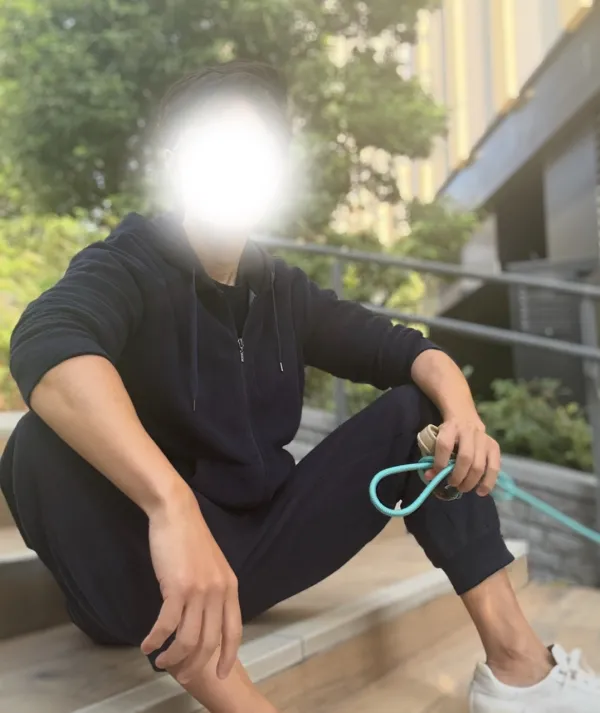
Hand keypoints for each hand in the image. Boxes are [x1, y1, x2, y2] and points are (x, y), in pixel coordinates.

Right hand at [141, 488, 241, 681]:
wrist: (176, 513)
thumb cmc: (190, 539)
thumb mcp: (212, 567)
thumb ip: (213, 592)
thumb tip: (204, 620)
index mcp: (230, 587)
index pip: (234, 631)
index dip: (228, 656)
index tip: (221, 674)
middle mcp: (219, 592)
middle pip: (210, 642)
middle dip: (195, 665)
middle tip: (180, 675)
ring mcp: (199, 591)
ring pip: (188, 640)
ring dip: (173, 657)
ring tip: (160, 662)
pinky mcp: (177, 588)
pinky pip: (166, 626)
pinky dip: (156, 640)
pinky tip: (147, 644)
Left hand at [424, 416, 499, 495]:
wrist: (466, 419)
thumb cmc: (449, 434)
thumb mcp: (437, 439)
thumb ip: (432, 457)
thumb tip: (430, 477)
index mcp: (451, 428)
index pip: (445, 445)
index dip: (440, 462)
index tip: (437, 473)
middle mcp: (469, 432)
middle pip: (465, 458)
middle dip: (458, 476)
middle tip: (452, 484)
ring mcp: (484, 439)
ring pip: (479, 465)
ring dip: (470, 482)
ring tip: (462, 488)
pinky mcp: (494, 447)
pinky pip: (494, 468)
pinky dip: (488, 483)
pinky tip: (481, 492)